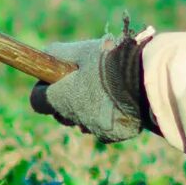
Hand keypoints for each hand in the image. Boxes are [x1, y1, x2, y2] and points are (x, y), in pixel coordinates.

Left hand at [25, 33, 148, 143]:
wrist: (148, 81)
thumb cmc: (112, 62)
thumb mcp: (83, 50)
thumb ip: (60, 53)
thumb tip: (46, 54)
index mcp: (62, 98)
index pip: (37, 101)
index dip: (43, 88)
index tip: (54, 76)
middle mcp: (75, 118)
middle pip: (60, 112)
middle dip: (67, 99)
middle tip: (84, 80)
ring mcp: (95, 128)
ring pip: (83, 119)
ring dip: (88, 107)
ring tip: (107, 87)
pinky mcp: (115, 134)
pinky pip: (105, 125)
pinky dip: (109, 114)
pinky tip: (122, 99)